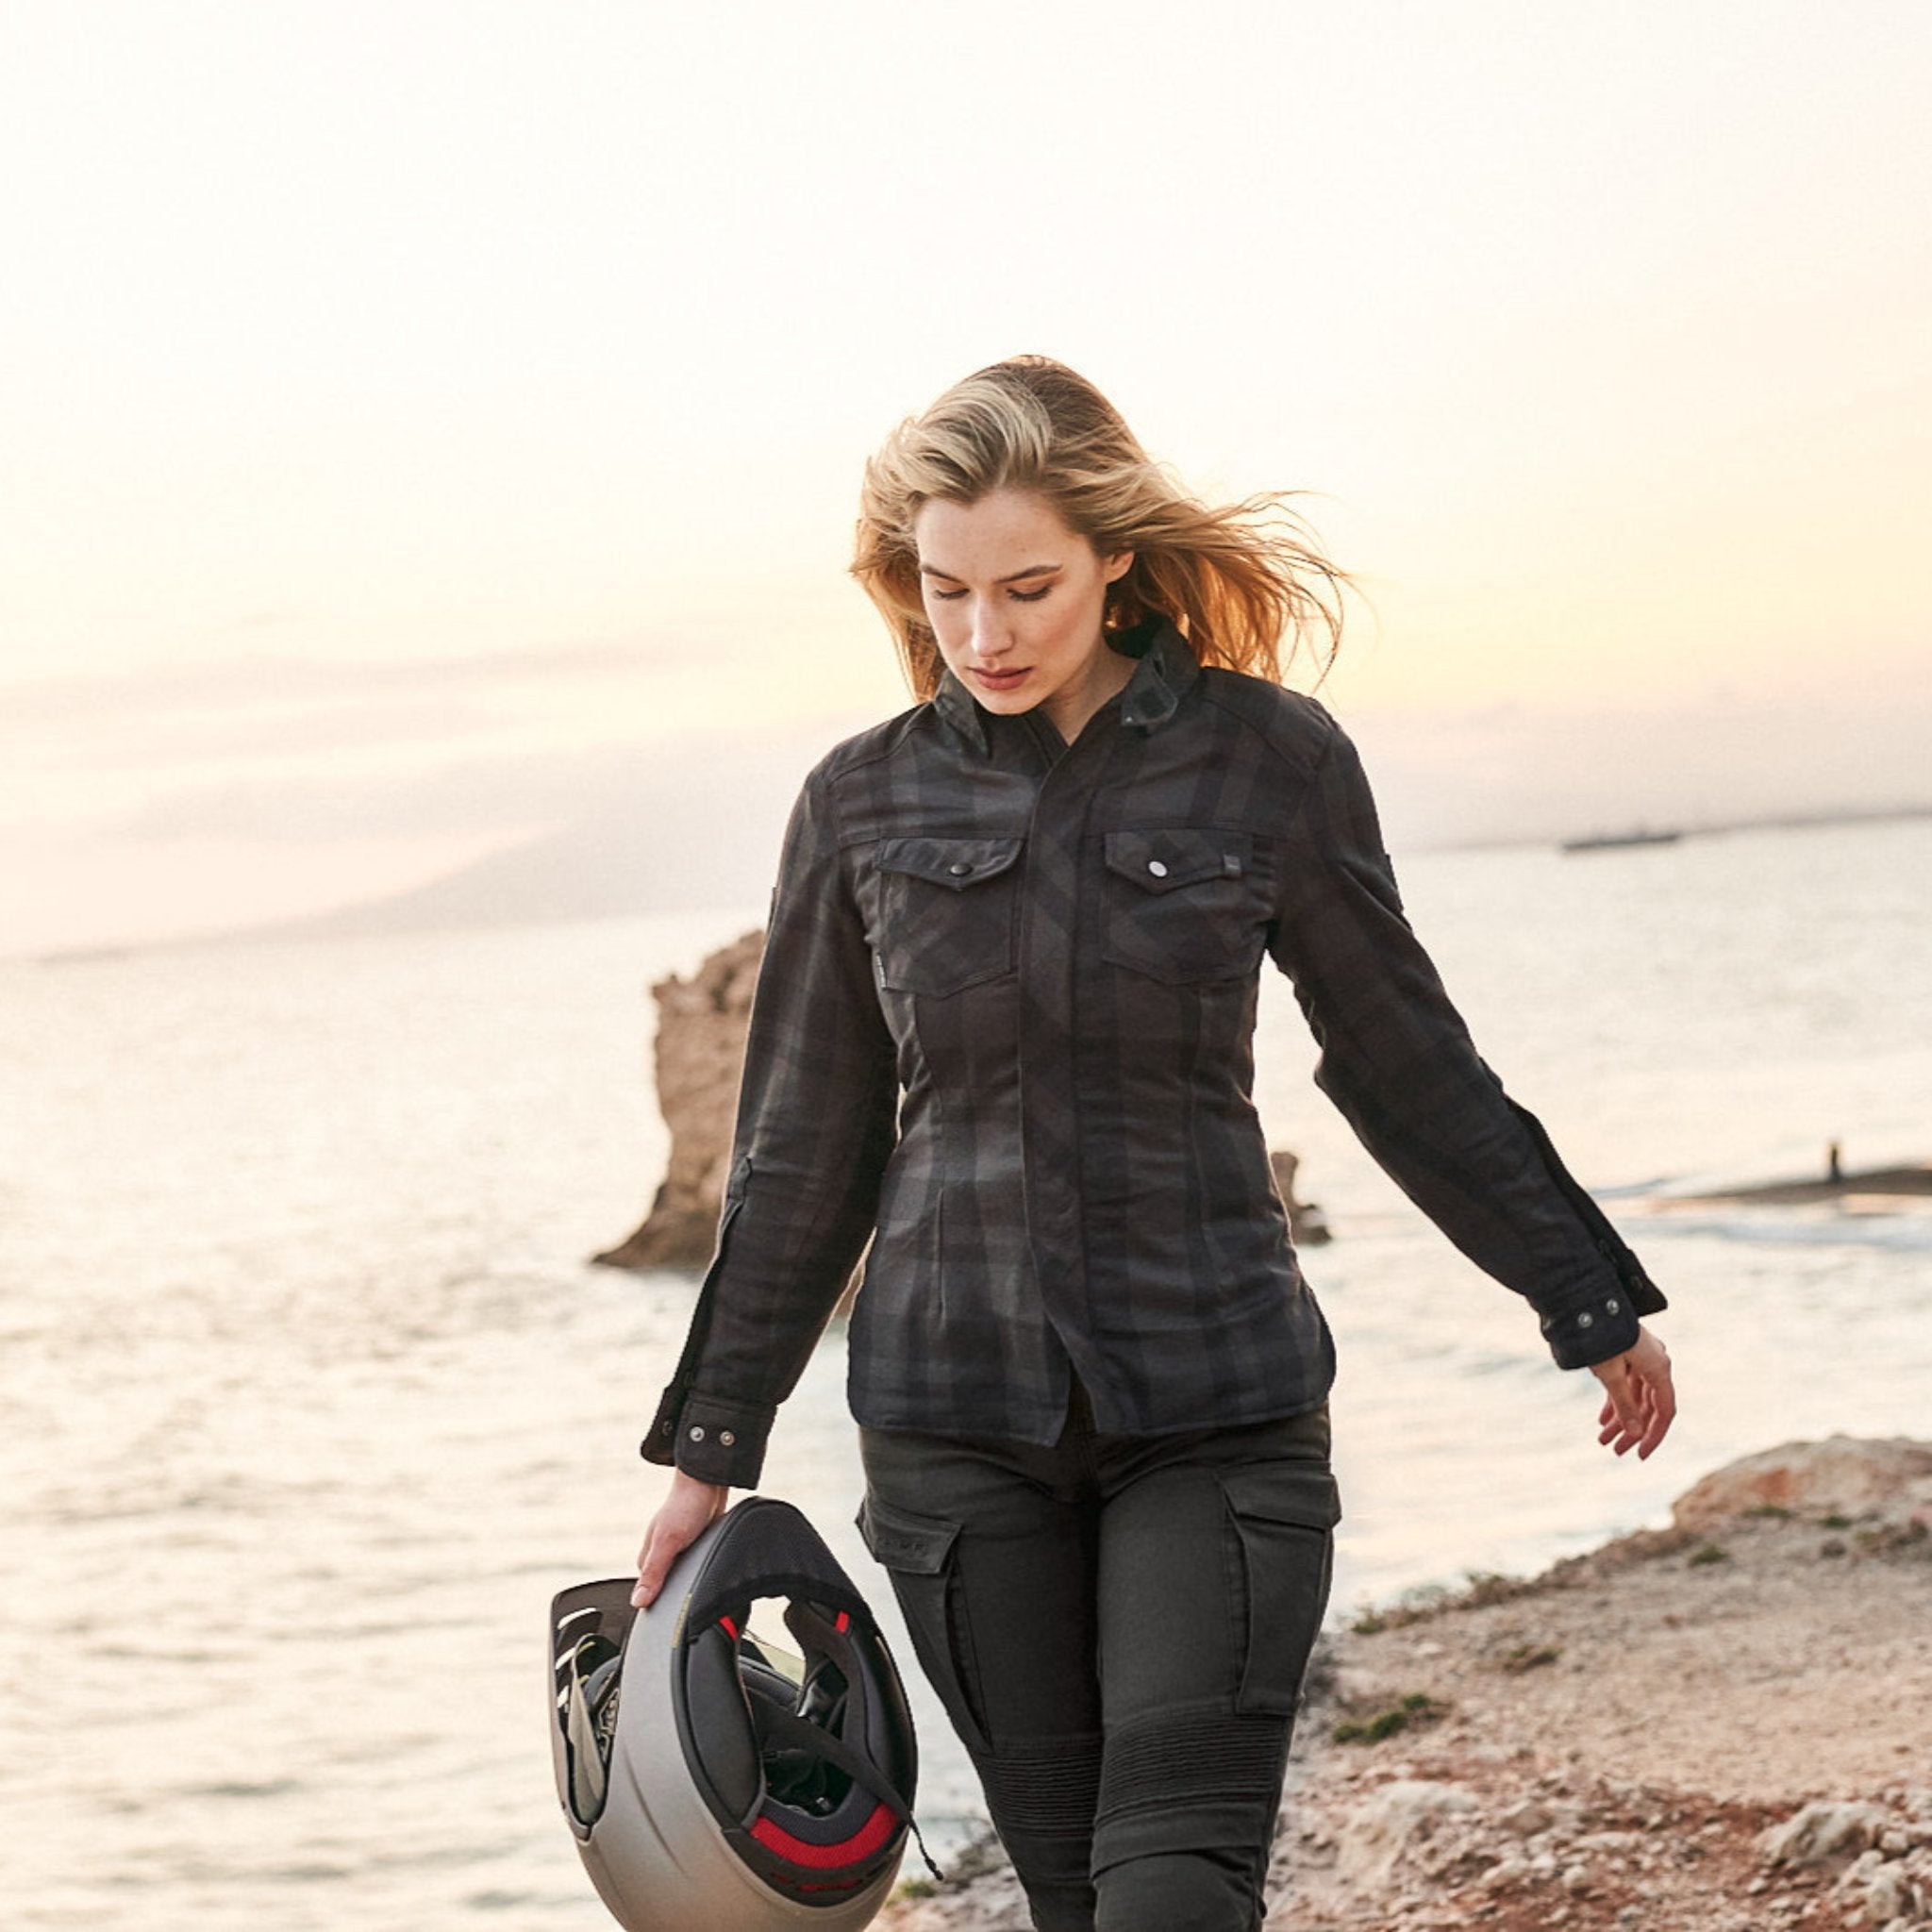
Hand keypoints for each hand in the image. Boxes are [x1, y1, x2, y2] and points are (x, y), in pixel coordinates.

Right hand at [632, 1470, 728, 1607]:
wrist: (707, 1483)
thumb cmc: (686, 1507)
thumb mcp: (668, 1542)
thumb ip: (655, 1572)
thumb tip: (638, 1601)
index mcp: (647, 1558)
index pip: (648, 1595)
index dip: (659, 1609)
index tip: (672, 1623)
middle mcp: (659, 1556)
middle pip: (665, 1588)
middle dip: (677, 1597)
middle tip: (691, 1606)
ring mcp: (676, 1551)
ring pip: (681, 1578)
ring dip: (691, 1583)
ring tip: (701, 1588)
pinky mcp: (692, 1546)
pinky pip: (694, 1567)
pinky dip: (700, 1571)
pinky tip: (707, 1573)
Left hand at [1589, 1324, 1675, 1459]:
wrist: (1584, 1301)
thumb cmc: (1600, 1336)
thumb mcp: (1611, 1375)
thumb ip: (1624, 1406)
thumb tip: (1635, 1435)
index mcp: (1659, 1367)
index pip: (1664, 1411)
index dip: (1654, 1435)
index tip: (1640, 1455)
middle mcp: (1654, 1362)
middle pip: (1648, 1406)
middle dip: (1631, 1430)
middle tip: (1614, 1450)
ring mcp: (1640, 1357)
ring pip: (1634, 1396)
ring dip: (1620, 1418)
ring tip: (1603, 1440)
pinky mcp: (1625, 1354)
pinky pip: (1624, 1384)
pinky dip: (1614, 1401)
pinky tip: (1603, 1420)